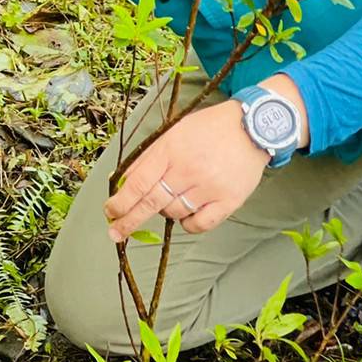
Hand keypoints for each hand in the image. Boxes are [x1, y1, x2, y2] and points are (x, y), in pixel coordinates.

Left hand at [104, 100, 267, 240]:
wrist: (251, 128)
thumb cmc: (208, 129)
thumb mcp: (172, 134)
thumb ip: (149, 158)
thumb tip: (124, 181)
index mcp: (169, 150)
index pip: (137, 182)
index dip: (120, 201)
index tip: (109, 212)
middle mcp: (187, 170)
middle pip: (151, 202)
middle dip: (128, 220)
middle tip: (114, 233)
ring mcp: (209, 187)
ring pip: (174, 212)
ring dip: (164, 211)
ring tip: (172, 196)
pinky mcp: (229, 201)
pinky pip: (200, 224)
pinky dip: (188, 224)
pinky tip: (186, 214)